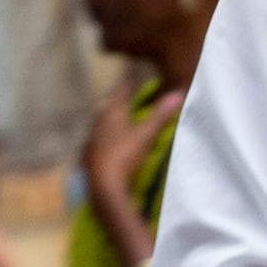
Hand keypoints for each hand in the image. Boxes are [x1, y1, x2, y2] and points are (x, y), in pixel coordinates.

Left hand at [87, 82, 183, 204]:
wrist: (105, 187)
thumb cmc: (125, 155)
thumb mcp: (146, 134)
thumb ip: (161, 115)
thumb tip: (178, 93)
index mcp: (111, 114)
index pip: (119, 94)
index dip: (126, 86)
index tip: (130, 80)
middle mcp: (97, 125)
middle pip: (106, 108)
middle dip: (116, 103)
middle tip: (124, 100)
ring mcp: (90, 142)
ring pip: (99, 126)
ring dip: (108, 123)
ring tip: (116, 123)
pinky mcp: (88, 159)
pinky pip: (95, 144)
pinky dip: (102, 141)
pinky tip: (106, 147)